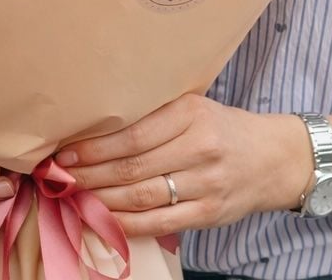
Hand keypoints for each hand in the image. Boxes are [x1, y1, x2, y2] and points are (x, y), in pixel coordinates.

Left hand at [54, 93, 310, 237]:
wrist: (274, 158)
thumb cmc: (223, 128)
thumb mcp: (195, 106)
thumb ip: (154, 114)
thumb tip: (95, 127)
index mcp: (192, 113)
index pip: (133, 134)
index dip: (94, 148)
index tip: (64, 153)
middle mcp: (200, 147)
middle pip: (132, 167)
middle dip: (89, 175)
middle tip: (57, 178)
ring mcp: (206, 183)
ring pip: (141, 197)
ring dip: (100, 201)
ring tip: (72, 198)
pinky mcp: (209, 213)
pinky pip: (159, 223)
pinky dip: (125, 224)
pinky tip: (102, 220)